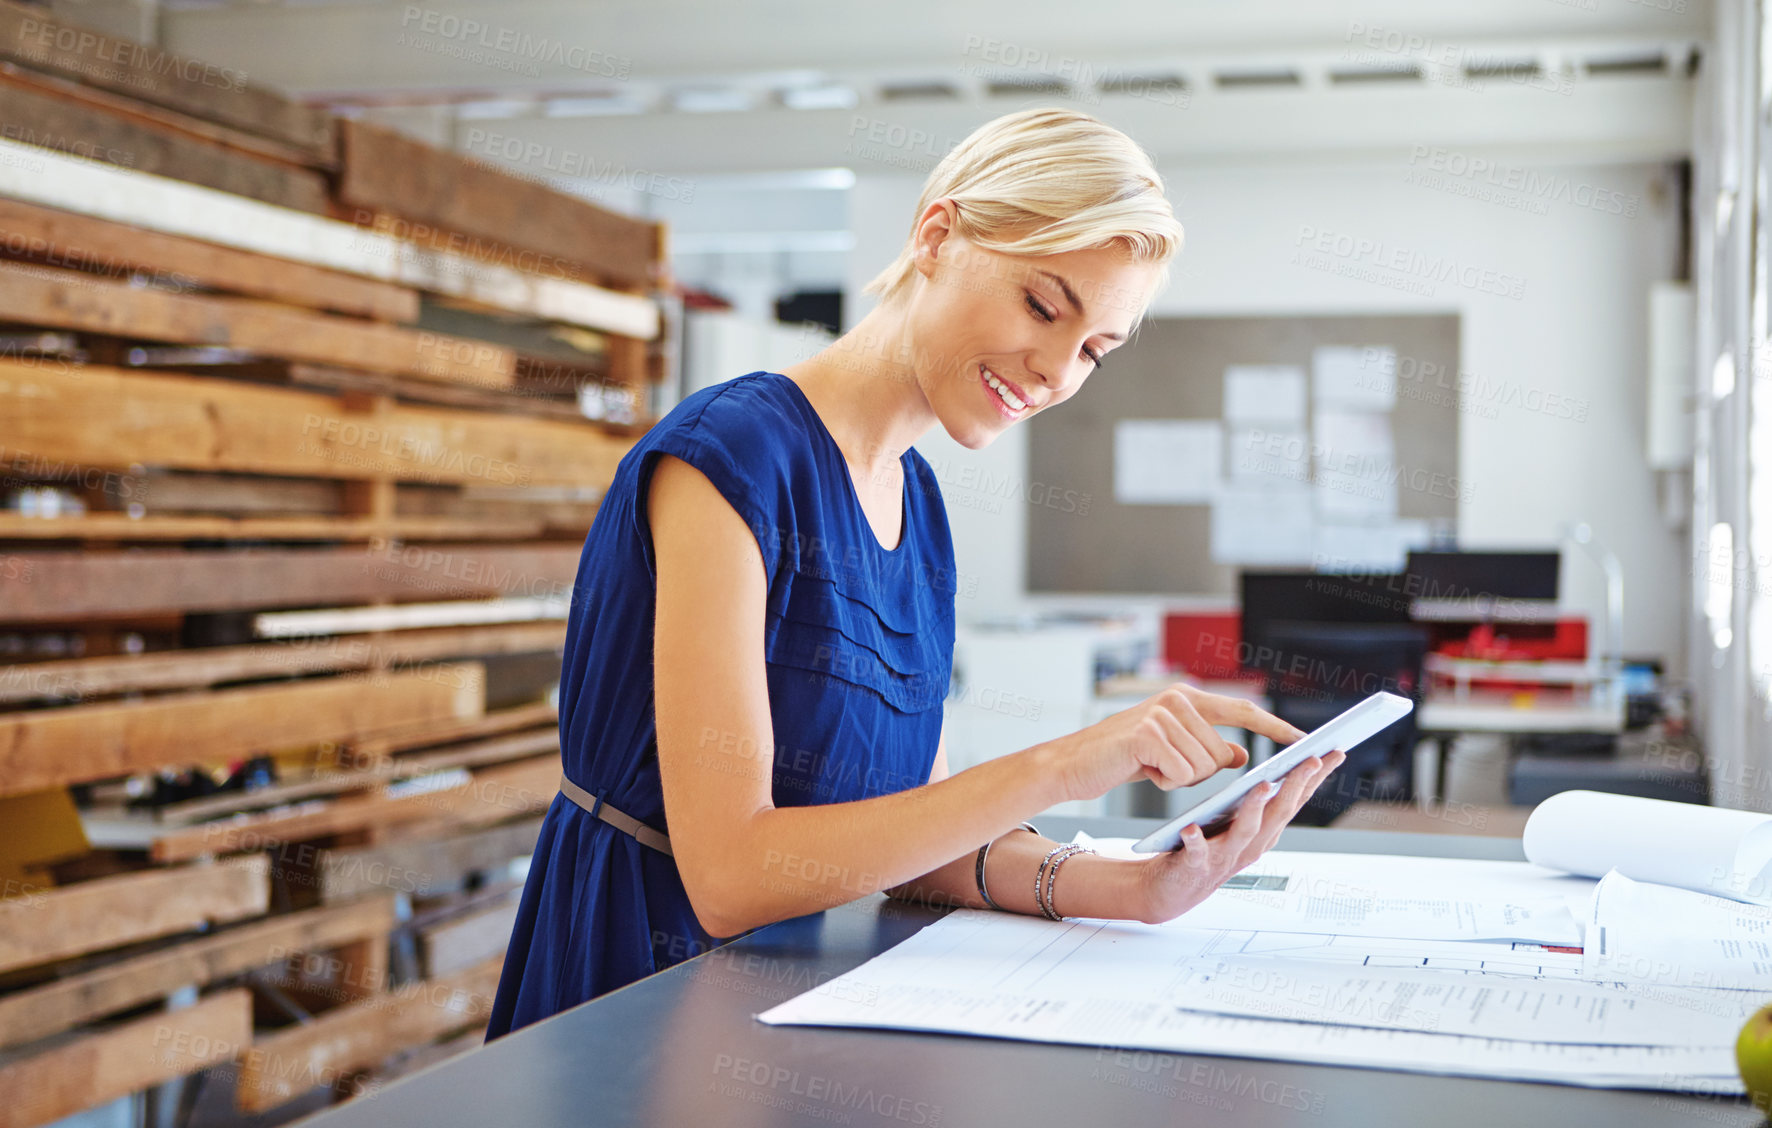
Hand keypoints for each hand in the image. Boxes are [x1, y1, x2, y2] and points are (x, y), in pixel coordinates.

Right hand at [1040, 683, 1308, 803]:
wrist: (1072, 764)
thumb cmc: (1122, 758)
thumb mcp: (1171, 751)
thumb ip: (1207, 747)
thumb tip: (1242, 754)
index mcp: (1186, 698)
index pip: (1242, 711)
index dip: (1274, 727)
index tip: (1304, 740)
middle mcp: (1177, 699)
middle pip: (1221, 753)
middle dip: (1198, 772)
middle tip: (1162, 767)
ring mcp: (1162, 713)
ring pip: (1203, 767)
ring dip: (1177, 778)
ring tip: (1148, 766)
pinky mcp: (1148, 734)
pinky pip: (1181, 774)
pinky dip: (1163, 782)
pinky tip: (1140, 769)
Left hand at [1132, 748, 1345, 924]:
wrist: (1173, 891)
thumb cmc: (1206, 850)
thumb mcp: (1237, 826)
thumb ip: (1254, 805)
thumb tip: (1273, 773)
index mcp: (1263, 833)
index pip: (1295, 801)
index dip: (1316, 778)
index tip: (1335, 752)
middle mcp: (1251, 846)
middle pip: (1279, 813)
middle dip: (1297, 785)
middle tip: (1312, 758)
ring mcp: (1225, 857)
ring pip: (1246, 831)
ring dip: (1257, 808)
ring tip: (1263, 785)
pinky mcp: (1195, 866)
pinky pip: (1197, 852)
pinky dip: (1196, 840)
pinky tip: (1190, 828)